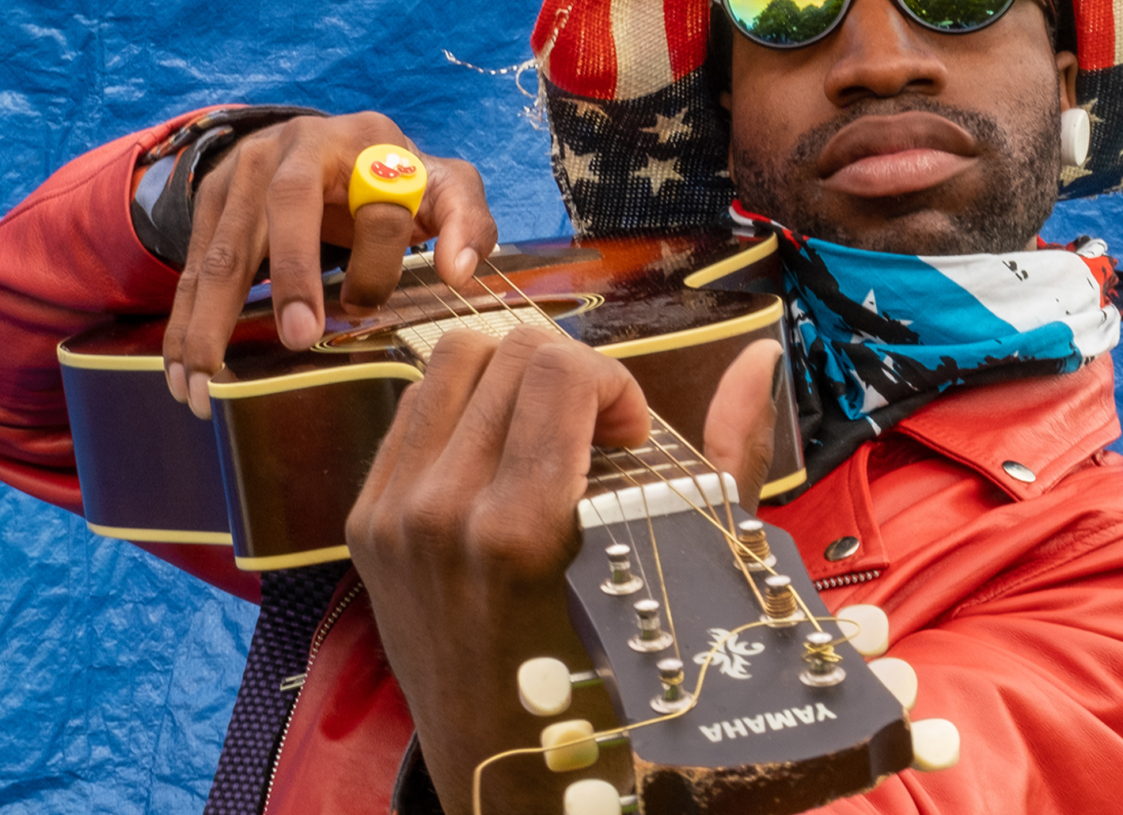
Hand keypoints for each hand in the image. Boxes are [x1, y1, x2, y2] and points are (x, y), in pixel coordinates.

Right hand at [161, 112, 497, 417]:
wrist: (332, 143)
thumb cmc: (399, 179)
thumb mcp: (447, 188)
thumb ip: (467, 223)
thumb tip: (458, 271)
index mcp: (367, 140)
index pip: (378, 199)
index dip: (377, 255)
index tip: (368, 307)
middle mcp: (298, 145)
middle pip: (288, 205)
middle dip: (291, 273)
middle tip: (296, 338)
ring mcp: (245, 170)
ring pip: (227, 244)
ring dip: (212, 317)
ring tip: (206, 382)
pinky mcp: (212, 199)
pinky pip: (194, 267)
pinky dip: (185, 322)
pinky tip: (183, 373)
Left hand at [346, 329, 785, 814]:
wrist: (507, 773)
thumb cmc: (614, 680)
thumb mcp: (685, 569)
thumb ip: (728, 449)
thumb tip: (758, 352)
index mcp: (516, 528)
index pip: (557, 371)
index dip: (614, 384)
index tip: (633, 436)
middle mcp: (440, 512)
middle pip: (505, 350)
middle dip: (571, 373)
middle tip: (600, 433)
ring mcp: (391, 516)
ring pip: (450, 361)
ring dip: (513, 376)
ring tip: (548, 430)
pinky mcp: (365, 522)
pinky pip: (412, 408)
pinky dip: (465, 408)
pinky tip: (502, 453)